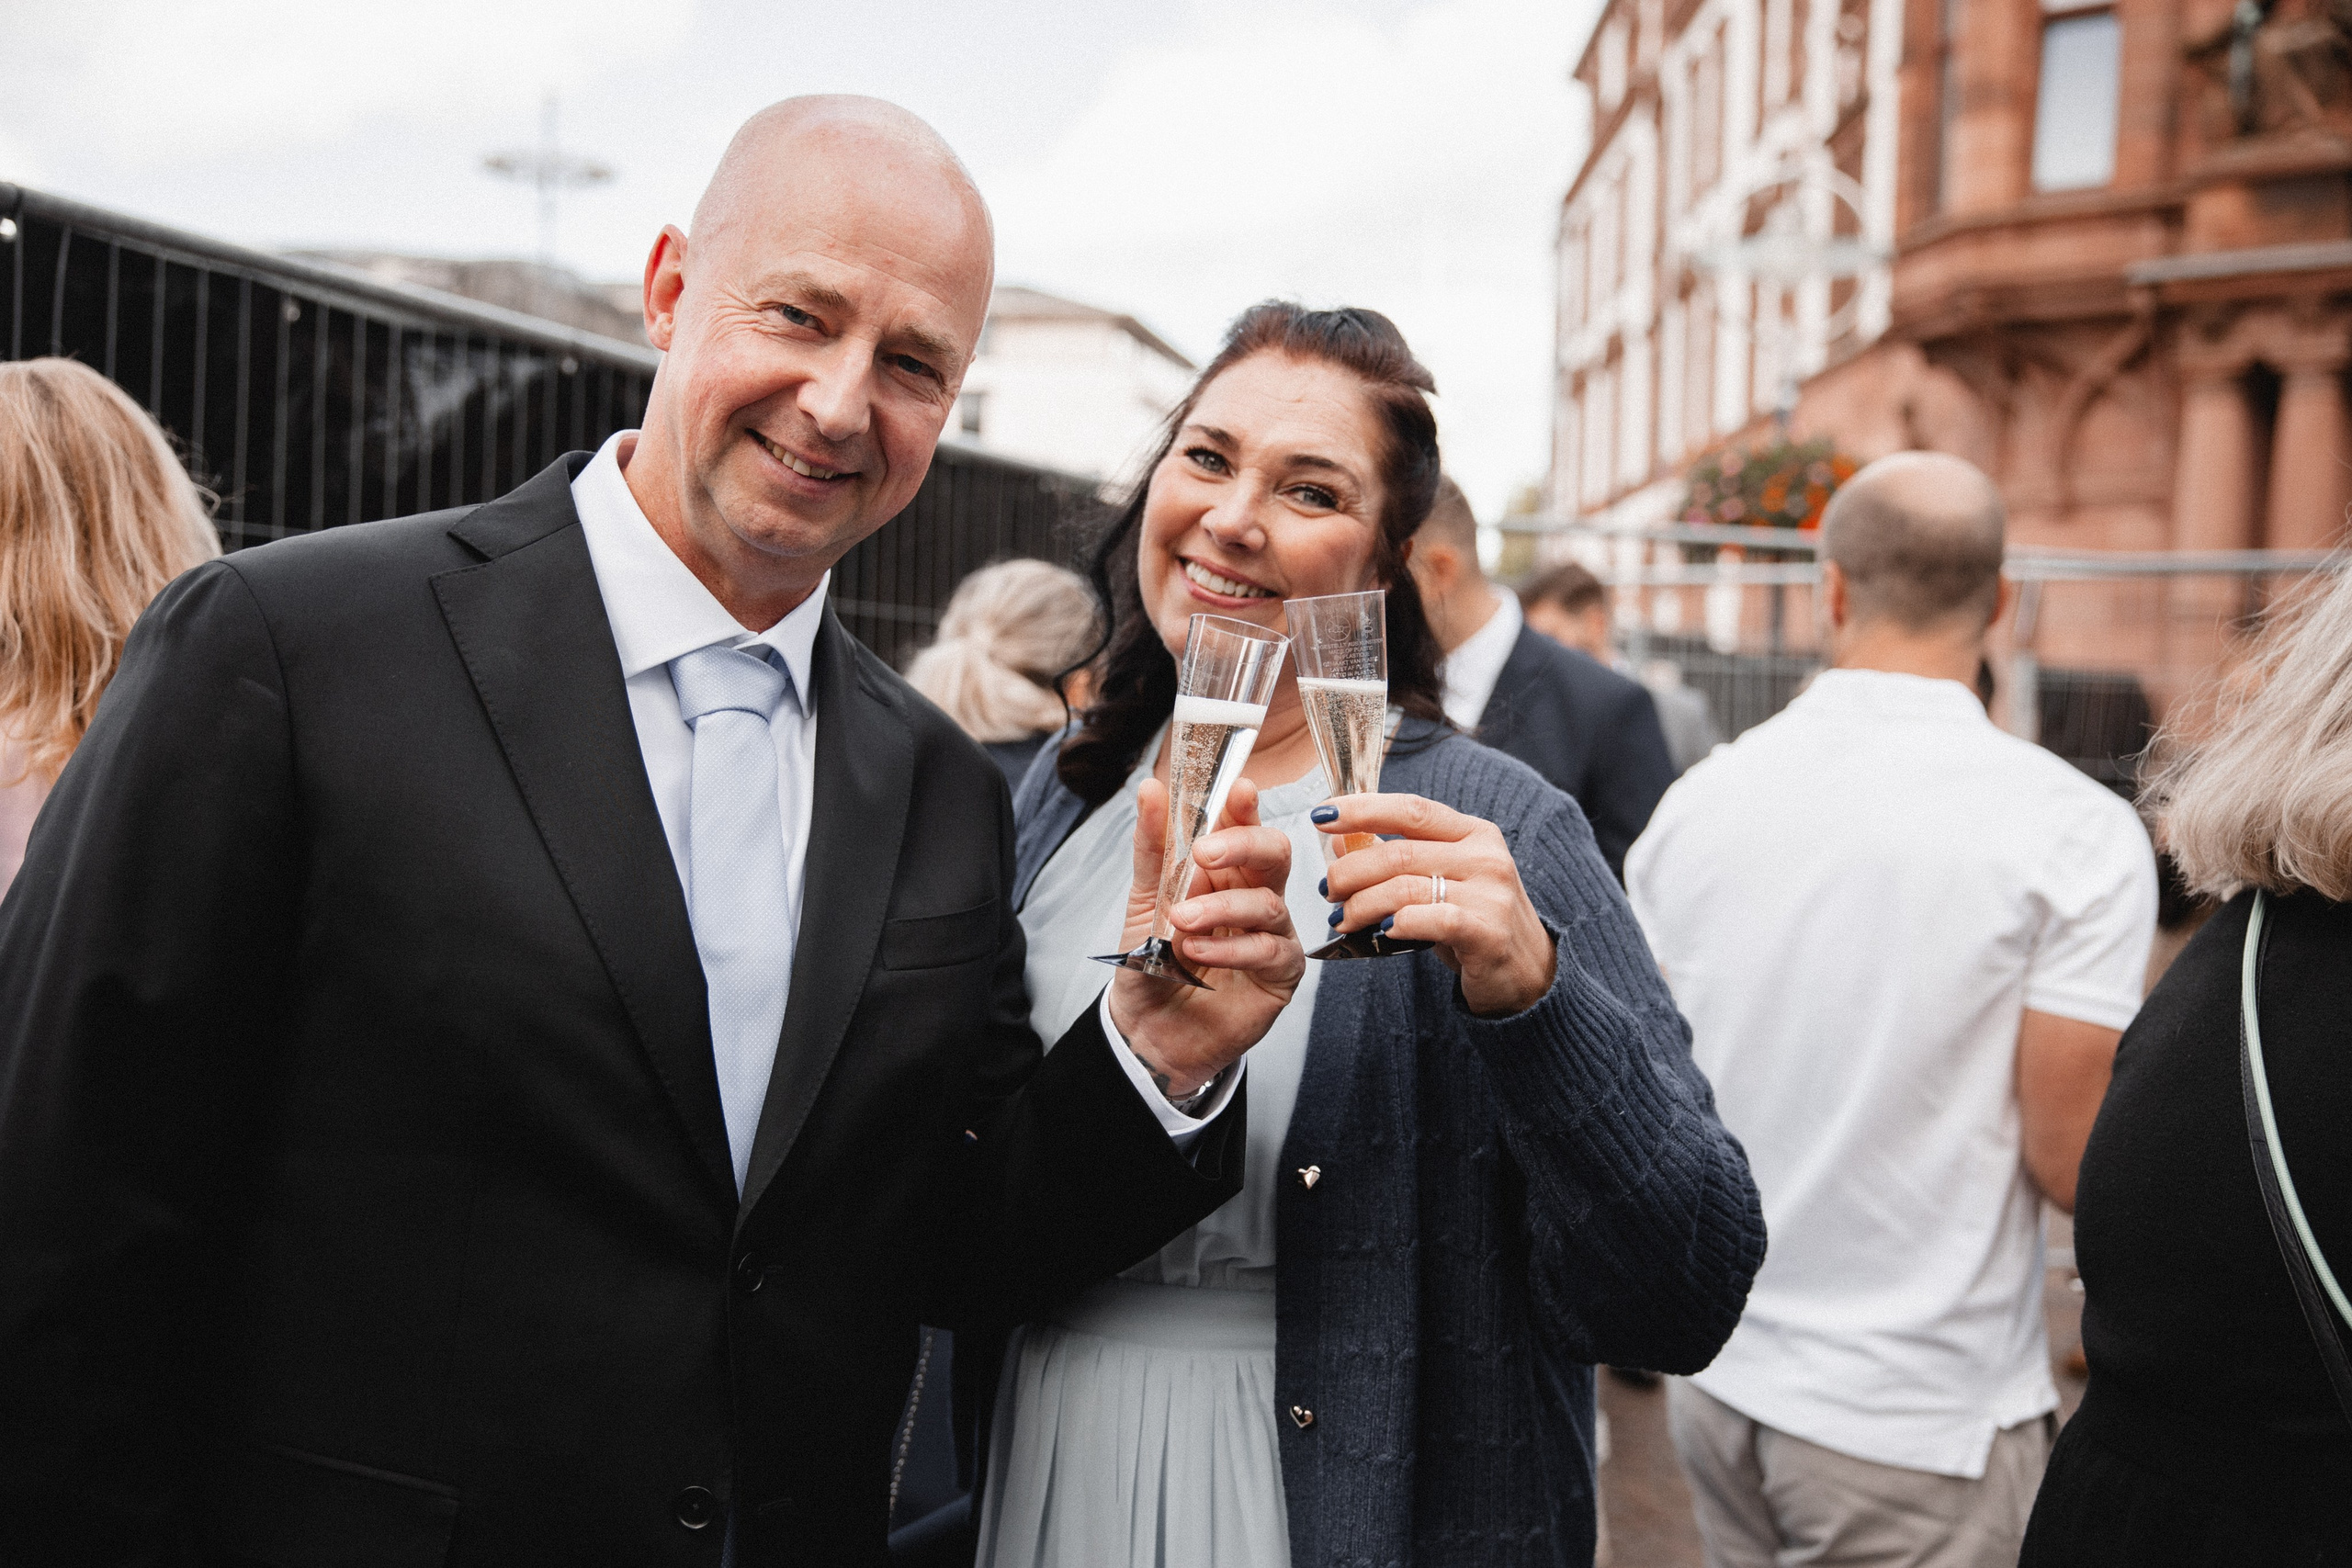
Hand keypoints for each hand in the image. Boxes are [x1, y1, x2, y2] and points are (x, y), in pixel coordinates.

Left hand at [1109, 777, 1303, 1100]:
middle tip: (1205, 853)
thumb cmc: (1153, 963)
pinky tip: (1198, 953)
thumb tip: (1151, 787)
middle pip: (1273, 853)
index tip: (1237, 790)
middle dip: (1243, 845)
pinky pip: (1269, 949)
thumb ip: (1153, 847)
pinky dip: (1232, 948)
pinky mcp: (1280, 973)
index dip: (1245, 806)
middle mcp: (1254, 894)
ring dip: (1221, 907)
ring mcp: (1272, 933)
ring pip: (1268, 902)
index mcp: (1225, 870)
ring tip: (1181, 921)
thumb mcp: (1144, 900)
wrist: (1148, 1029)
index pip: (1243, 825)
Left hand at [1316, 793, 1556, 1016]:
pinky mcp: (1489, 931)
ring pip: (1404, 887)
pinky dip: (1398, 923)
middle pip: (1398, 852)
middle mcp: (1485, 856)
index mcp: (1473, 833)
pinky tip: (1382, 931)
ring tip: (1343, 919)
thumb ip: (1398, 859)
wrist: (1530, 974)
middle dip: (1350, 871)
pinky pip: (1431, 919)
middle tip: (1328, 889)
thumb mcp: (1440, 882)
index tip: (1321, 814)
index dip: (1362, 809)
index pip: (1411, 809)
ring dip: (1362, 904)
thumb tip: (1341, 841)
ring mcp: (1490, 893)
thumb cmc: (1475, 924)